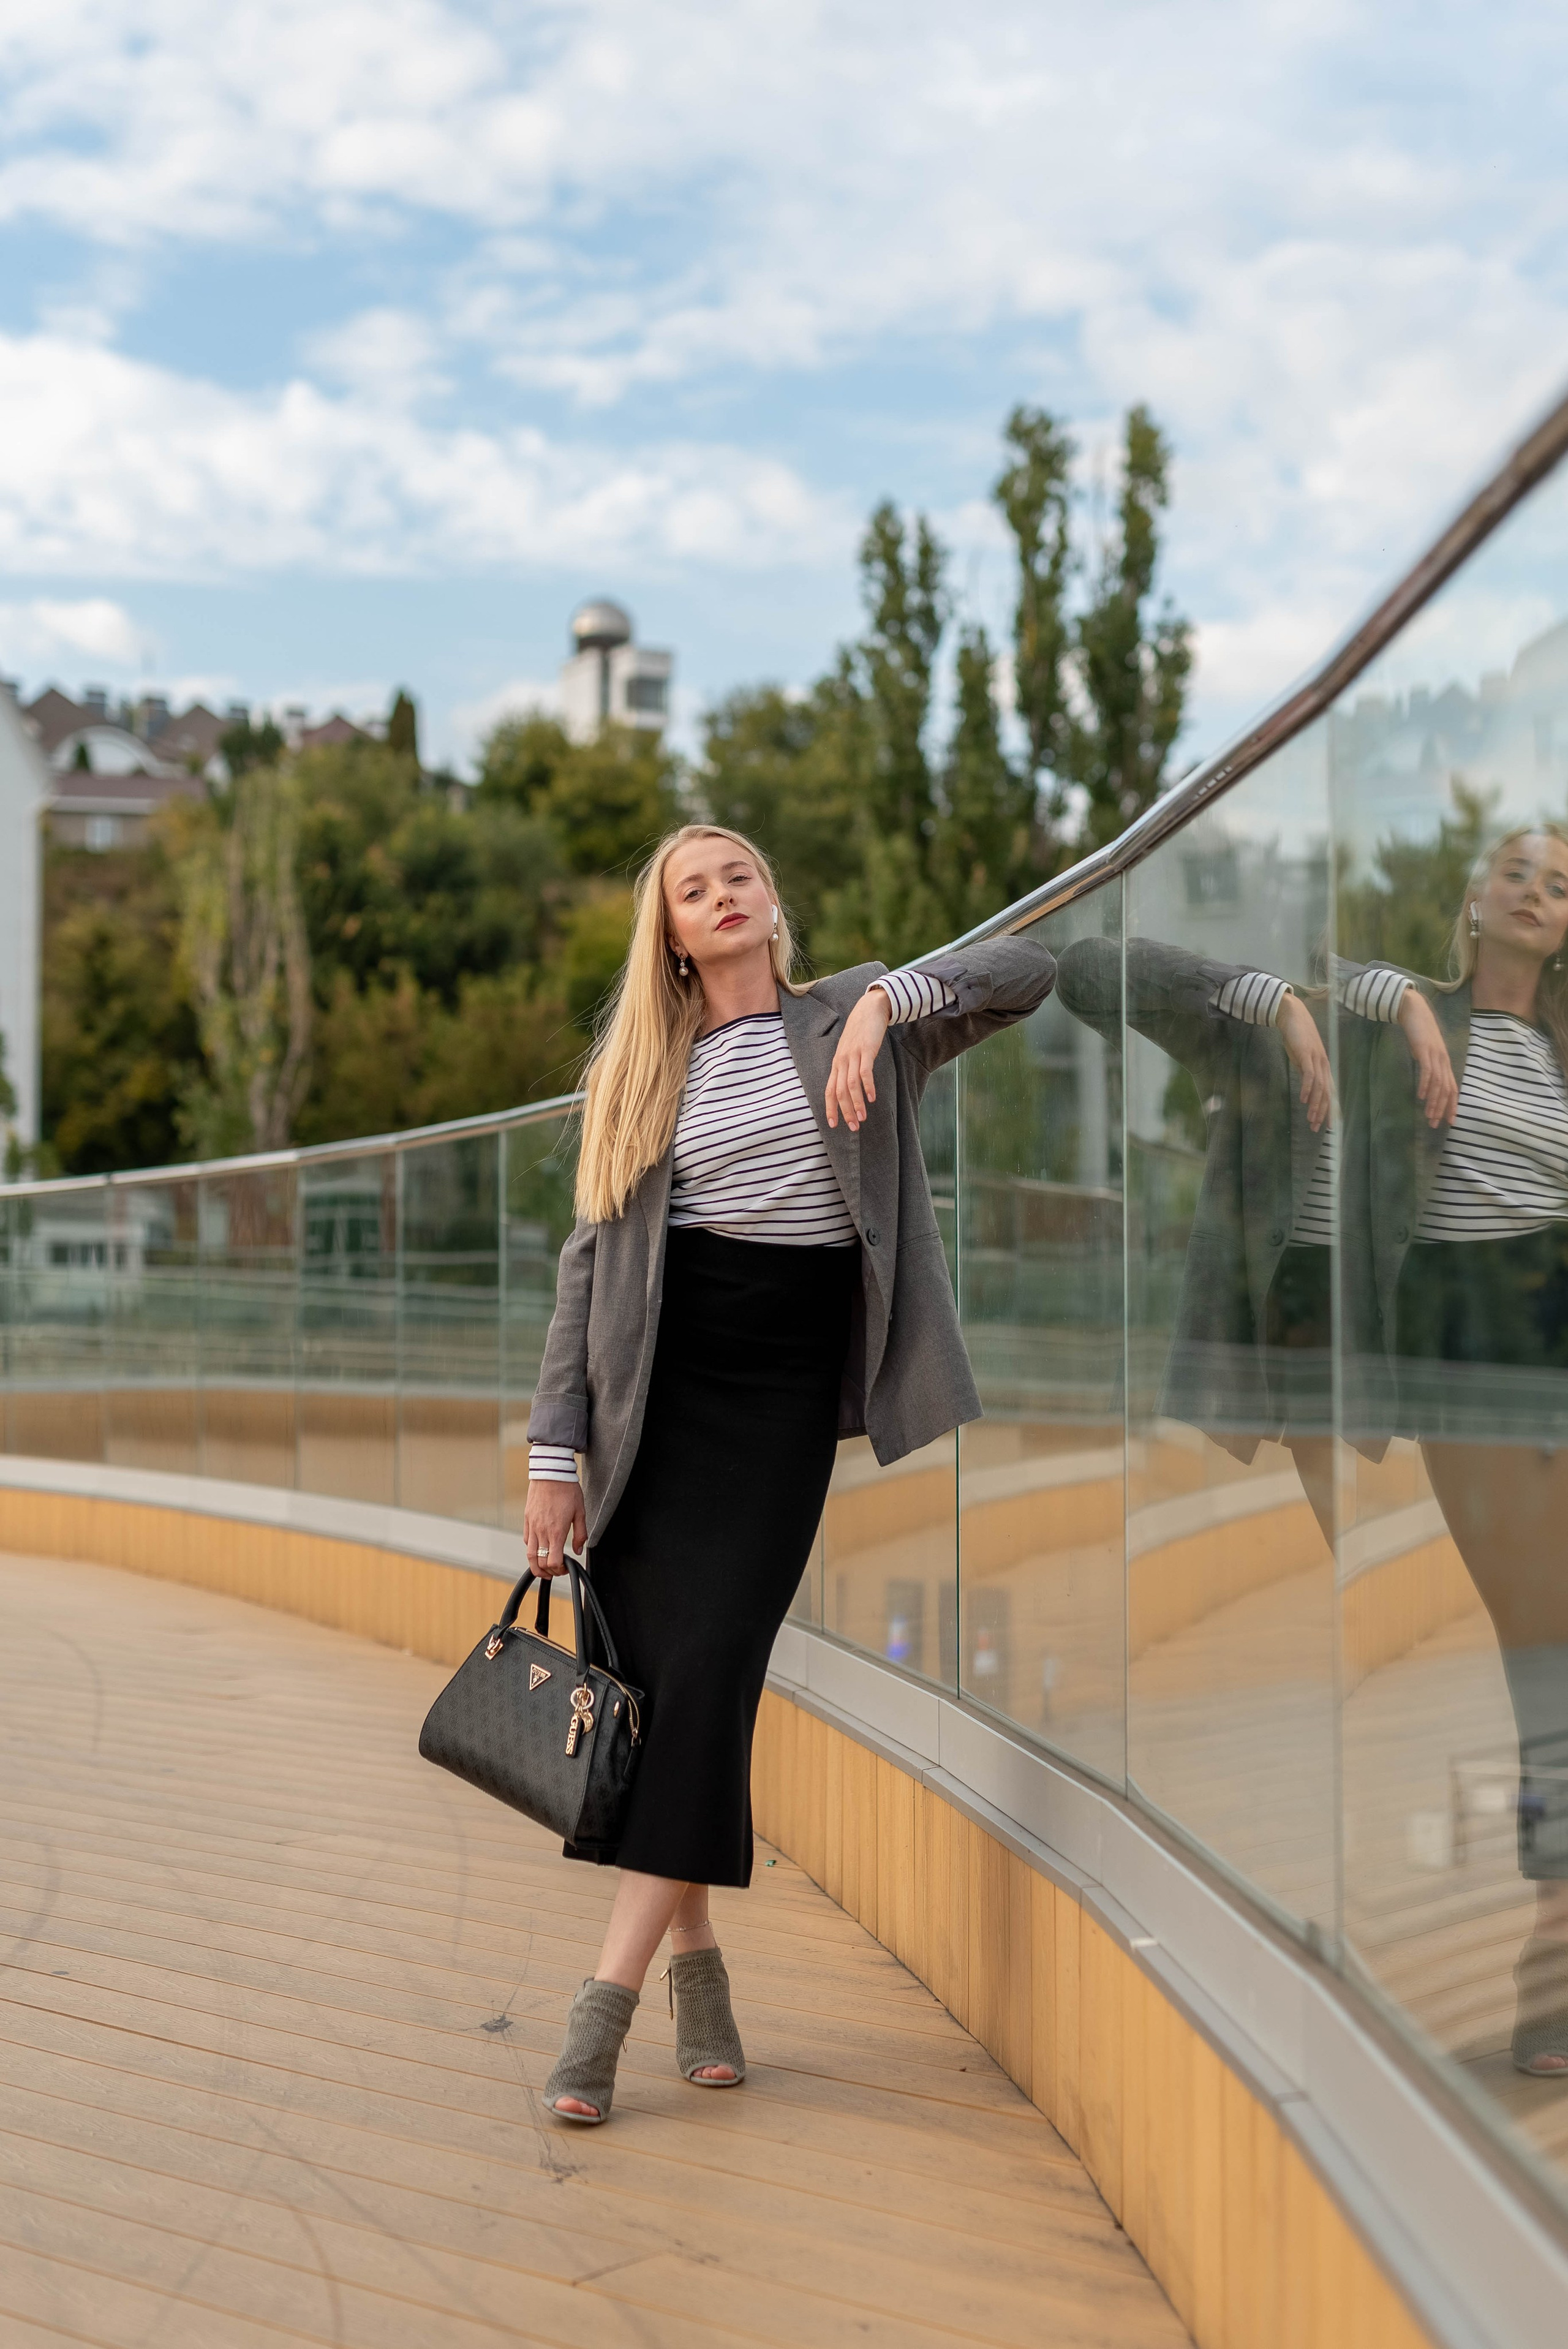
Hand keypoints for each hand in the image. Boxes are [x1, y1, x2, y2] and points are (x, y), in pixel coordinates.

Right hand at [522, 1478, 585, 1575]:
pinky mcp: (527, 1520)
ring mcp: (532, 1526)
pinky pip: (527, 1541)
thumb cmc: (567, 1490)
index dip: (560, 1570)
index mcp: (556, 1532)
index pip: (553, 1562)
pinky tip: (539, 1549)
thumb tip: (578, 1551)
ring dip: (537, 1566)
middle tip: (557, 1571)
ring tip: (545, 1569)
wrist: (551, 1473)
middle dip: (549, 1572)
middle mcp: (542, 1531)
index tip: (566, 1567)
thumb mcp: (581, 1512)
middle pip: (540, 1563)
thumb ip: (580, 1535)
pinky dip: (532, 1550)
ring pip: (529, 1555)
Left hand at [825, 985, 891, 1130]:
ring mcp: (853, 1055)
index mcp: (837, 1064)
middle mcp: (841, 1061)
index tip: (833, 1125)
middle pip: (839, 1091)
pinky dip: (867, 1086)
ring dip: (856, 1103)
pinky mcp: (866, 1049)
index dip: (830, 1108)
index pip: (829, 1090)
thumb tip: (849, 1087)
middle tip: (853, 1127)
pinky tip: (872, 1098)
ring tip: (862, 1118)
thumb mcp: (850, 1051)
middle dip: (845, 1111)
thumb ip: (848, 1068)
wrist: (869, 1009)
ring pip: (851, 1084)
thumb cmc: (860, 1033)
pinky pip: (864, 1072)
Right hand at [1277, 993, 1333, 1131]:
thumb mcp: (1301, 1057)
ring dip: (1315, 1105)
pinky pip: (1309, 1075)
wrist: (1292, 1015)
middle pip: (1327, 1093)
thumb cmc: (1296, 1035)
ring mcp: (1316, 1059)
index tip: (1327, 1124)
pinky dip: (1308, 1089)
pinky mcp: (1307, 1054)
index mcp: (1323, 1066)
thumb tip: (1306, 1085)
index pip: (1329, 1091)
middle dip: (1323, 1112)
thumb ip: (1305, 1070)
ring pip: (1320, 1087)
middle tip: (1318, 1128)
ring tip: (1310, 1119)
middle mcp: (1323, 1064)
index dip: (1329, 1109)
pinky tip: (1304, 1100)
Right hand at [1397, 988, 1458, 1126]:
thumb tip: (1426, 1080)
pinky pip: (1427, 1071)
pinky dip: (1426, 1085)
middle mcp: (1443, 1061)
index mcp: (1445, 1062)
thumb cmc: (1419, 1030)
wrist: (1414, 1009)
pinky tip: (1421, 1096)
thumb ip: (1428, 1064)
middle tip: (1436, 1124)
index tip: (1450, 1121)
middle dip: (1442, 1109)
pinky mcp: (1425, 1050)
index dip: (1452, 1105)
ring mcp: (1435, 1055)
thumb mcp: (1426, 1051)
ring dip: (1434, 1102)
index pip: (1453, 1088)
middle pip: (1447, 1089)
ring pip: (1439, 1084)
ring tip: (1428, 1115)